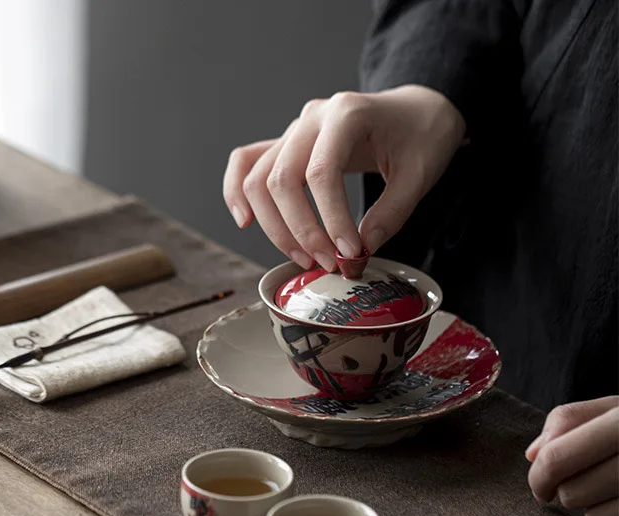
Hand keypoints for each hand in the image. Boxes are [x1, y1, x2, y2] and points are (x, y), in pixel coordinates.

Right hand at [223, 85, 464, 276]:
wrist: (417, 111)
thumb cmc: (421, 136)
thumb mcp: (420, 175)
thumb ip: (391, 213)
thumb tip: (358, 252)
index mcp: (346, 114)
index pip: (321, 173)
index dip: (330, 220)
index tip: (350, 253)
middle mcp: (312, 119)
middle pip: (280, 179)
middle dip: (300, 230)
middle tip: (328, 263)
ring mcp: (294, 131)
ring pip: (258, 180)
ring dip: (274, 227)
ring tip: (304, 257)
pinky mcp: (286, 146)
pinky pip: (246, 163)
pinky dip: (236, 192)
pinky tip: (245, 221)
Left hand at [526, 397, 618, 515]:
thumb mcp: (615, 409)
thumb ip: (570, 421)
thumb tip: (533, 454)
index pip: (557, 457)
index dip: (538, 476)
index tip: (540, 484)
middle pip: (571, 492)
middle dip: (563, 493)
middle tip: (573, 485)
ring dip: (589, 507)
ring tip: (606, 489)